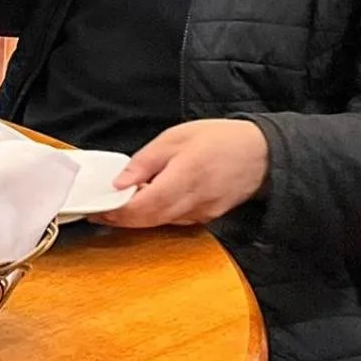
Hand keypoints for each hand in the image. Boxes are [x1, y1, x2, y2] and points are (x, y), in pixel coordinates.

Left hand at [101, 119, 269, 228]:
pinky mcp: (209, 217)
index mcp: (185, 176)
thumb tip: (119, 182)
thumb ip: (145, 161)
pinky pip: (176, 220)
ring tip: (121, 204)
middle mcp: (194, 200)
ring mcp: (203, 212)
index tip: (97, 209)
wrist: (262, 153)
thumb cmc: (221, 140)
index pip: (143, 205)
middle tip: (101, 210)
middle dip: (121, 218)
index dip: (117, 211)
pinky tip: (149, 202)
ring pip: (161, 223)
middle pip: (149, 220)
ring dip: (138, 218)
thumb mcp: (175, 138)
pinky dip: (158, 215)